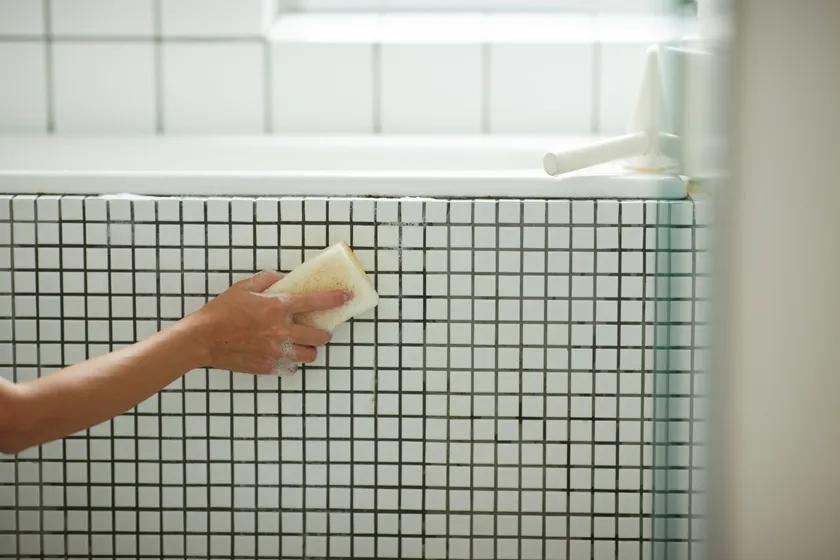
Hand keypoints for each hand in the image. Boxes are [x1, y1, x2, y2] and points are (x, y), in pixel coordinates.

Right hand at [184, 270, 351, 373]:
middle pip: (320, 336)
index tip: (347, 297)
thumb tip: (282, 278)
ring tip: (303, 344)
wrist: (201, 340)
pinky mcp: (268, 367)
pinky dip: (292, 362)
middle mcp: (281, 330)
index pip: (315, 302)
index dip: (335, 299)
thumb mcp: (243, 287)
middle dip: (324, 332)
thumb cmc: (220, 312)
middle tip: (319, 329)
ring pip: (310, 355)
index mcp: (277, 307)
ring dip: (310, 349)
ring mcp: (276, 351)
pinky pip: (291, 368)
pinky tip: (284, 355)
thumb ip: (266, 280)